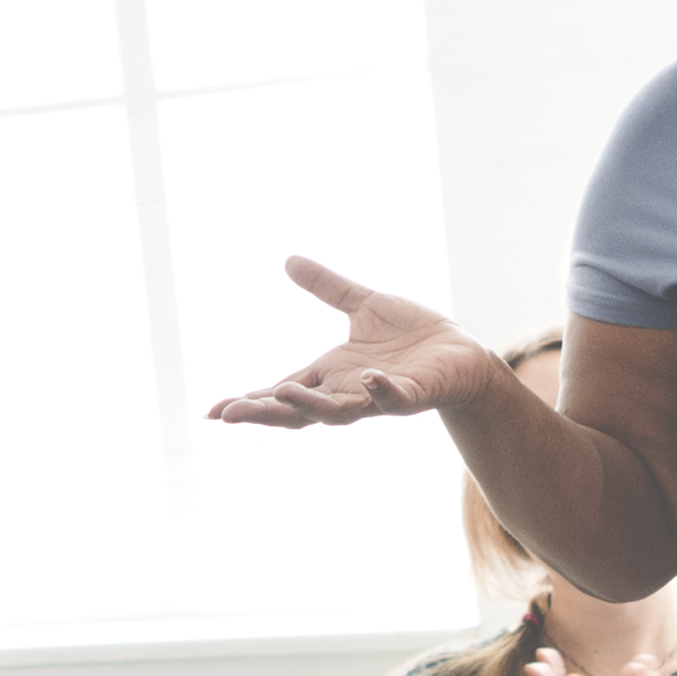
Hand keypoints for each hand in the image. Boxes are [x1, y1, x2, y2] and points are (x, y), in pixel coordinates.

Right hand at [206, 256, 514, 429]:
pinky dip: (381, 392)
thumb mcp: (363, 305)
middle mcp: (348, 393)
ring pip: (337, 412)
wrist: (463, 354)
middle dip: (264, 412)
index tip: (213, 411)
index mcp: (331, 375)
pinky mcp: (413, 395)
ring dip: (310, 405)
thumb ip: (328, 289)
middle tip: (230, 414)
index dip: (248, 402)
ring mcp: (378, 397)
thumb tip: (289, 260)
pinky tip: (370, 380)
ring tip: (281, 393)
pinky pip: (394, 398)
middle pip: (297, 411)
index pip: (281, 392)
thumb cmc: (414, 336)